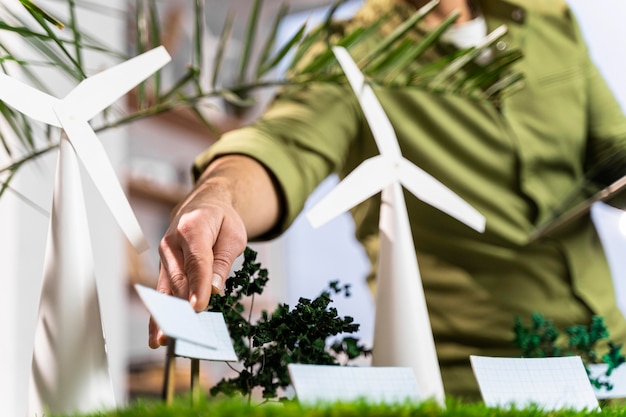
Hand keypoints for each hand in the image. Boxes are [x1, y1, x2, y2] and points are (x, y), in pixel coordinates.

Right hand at [148, 178, 246, 347]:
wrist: (202, 206)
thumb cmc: (222, 221)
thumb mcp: (233, 235)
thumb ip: (223, 261)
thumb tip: (214, 291)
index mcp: (193, 227)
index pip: (197, 260)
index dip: (197, 285)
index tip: (198, 308)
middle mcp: (171, 243)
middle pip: (178, 279)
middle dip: (182, 308)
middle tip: (188, 334)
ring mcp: (164, 257)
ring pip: (165, 289)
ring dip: (167, 316)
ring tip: (167, 341)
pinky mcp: (162, 269)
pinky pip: (161, 294)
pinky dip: (160, 315)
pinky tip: (158, 336)